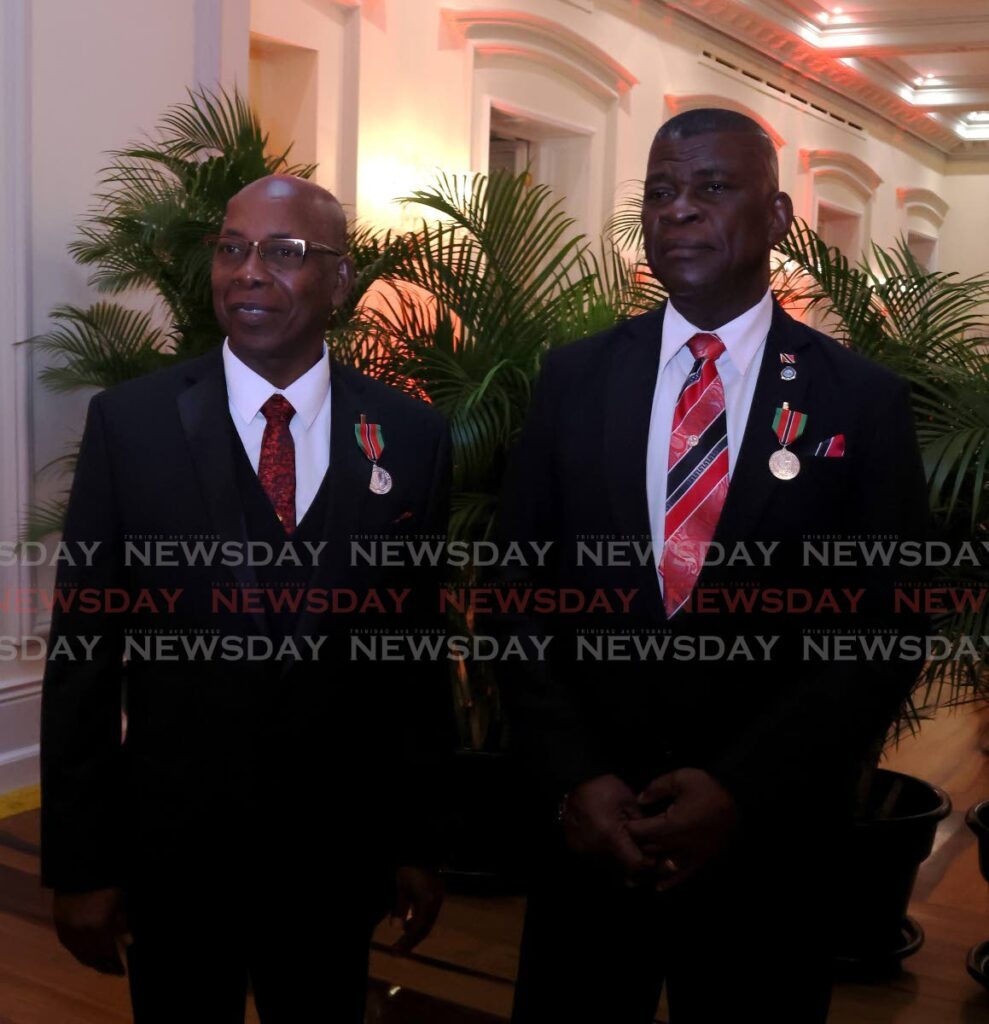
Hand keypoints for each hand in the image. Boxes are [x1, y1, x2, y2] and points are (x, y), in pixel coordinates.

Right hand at [52, 887, 128, 974]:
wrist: (79, 873)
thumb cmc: (106, 885)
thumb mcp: (120, 902)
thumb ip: (122, 923)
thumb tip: (128, 942)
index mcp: (100, 927)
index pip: (108, 954)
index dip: (115, 965)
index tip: (122, 972)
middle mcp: (83, 934)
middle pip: (93, 958)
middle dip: (104, 966)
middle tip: (112, 971)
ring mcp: (69, 931)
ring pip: (80, 955)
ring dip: (91, 962)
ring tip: (100, 965)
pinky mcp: (60, 928)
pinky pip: (70, 947)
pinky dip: (79, 954)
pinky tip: (86, 955)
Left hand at [389, 866, 442, 952]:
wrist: (422, 857)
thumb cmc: (410, 870)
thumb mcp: (402, 888)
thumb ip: (400, 907)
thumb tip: (395, 927)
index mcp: (427, 904)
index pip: (417, 929)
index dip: (406, 942)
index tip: (396, 952)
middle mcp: (435, 905)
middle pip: (424, 929)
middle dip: (412, 941)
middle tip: (399, 951)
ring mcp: (437, 901)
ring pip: (427, 923)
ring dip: (416, 933)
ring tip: (403, 939)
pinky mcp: (437, 897)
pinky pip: (429, 916)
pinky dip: (419, 923)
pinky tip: (410, 923)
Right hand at [561, 774, 654, 877]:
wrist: (573, 782)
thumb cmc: (603, 788)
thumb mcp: (628, 800)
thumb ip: (641, 823)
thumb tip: (652, 840)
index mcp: (610, 836)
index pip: (635, 863)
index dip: (646, 861)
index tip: (651, 853)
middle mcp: (595, 849)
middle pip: (622, 869)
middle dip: (633, 863)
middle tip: (640, 851)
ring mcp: (583, 851)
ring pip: (608, 868)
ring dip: (619, 861)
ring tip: (624, 846)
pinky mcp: (575, 849)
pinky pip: (596, 860)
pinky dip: (605, 856)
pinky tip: (610, 844)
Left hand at [626, 768, 738, 891]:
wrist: (738, 799)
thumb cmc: (708, 787)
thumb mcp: (679, 778)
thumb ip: (656, 789)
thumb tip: (639, 800)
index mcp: (671, 825)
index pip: (641, 832)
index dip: (629, 829)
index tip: (619, 825)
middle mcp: (679, 844)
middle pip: (649, 851)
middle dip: (635, 848)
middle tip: (621, 847)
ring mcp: (692, 854)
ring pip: (663, 866)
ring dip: (648, 868)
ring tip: (633, 872)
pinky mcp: (703, 859)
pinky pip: (684, 874)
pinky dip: (671, 881)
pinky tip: (659, 887)